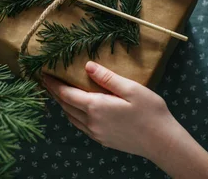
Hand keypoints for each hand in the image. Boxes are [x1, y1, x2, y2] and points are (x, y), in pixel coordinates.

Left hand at [44, 61, 175, 159]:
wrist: (163, 142)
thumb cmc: (151, 112)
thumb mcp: (131, 88)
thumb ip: (107, 78)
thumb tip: (87, 65)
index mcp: (96, 107)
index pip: (66, 94)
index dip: (53, 84)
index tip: (44, 74)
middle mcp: (92, 122)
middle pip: (65, 106)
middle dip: (54, 93)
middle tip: (47, 81)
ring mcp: (96, 134)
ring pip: (71, 117)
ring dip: (63, 104)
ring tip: (59, 92)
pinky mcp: (103, 140)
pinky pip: (80, 125)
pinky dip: (73, 114)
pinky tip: (77, 108)